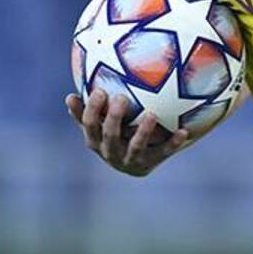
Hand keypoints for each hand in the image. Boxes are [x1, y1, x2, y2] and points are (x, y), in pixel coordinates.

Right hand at [65, 89, 189, 176]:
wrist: (135, 162)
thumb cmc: (114, 133)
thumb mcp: (98, 124)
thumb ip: (86, 111)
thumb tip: (68, 97)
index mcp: (96, 141)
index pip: (90, 125)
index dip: (93, 110)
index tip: (99, 91)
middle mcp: (111, 152)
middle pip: (110, 135)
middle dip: (114, 118)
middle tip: (121, 98)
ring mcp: (131, 160)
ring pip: (136, 146)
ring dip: (143, 131)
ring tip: (152, 114)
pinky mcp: (151, 163)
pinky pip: (163, 152)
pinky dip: (173, 143)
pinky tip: (184, 132)